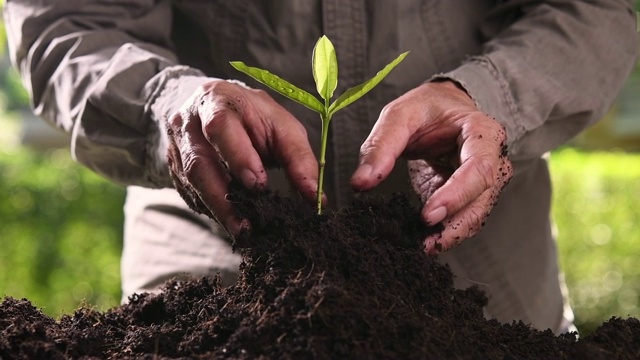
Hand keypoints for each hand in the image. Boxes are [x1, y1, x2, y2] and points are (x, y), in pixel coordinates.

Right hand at [165, 79, 318, 236]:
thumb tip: (316, 198)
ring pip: (192, 184)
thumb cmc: (254, 117)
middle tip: (247, 226)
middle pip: (199, 162)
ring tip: (243, 231)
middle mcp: (188, 122)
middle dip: (223, 198)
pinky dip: (212, 210)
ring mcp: (176, 147)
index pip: (221, 126)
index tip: (258, 185)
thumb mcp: (282, 126)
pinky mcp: (173, 168)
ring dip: (219, 210)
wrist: (215, 108)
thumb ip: (299, 158)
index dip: (238, 157)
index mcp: (218, 99)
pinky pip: (190, 194)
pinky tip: (230, 220)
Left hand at [350, 80, 512, 253]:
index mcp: (483, 133)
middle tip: (423, 243)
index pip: (478, 169)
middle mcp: (493, 160)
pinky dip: (444, 233)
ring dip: (449, 235)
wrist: (444, 108)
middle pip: (481, 200)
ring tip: (420, 247)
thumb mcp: (400, 115)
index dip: (456, 195)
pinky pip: (461, 219)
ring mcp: (484, 182)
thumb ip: (380, 146)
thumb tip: (360, 183)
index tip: (428, 215)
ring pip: (475, 216)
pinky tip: (423, 241)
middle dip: (454, 226)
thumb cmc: (427, 108)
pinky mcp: (469, 197)